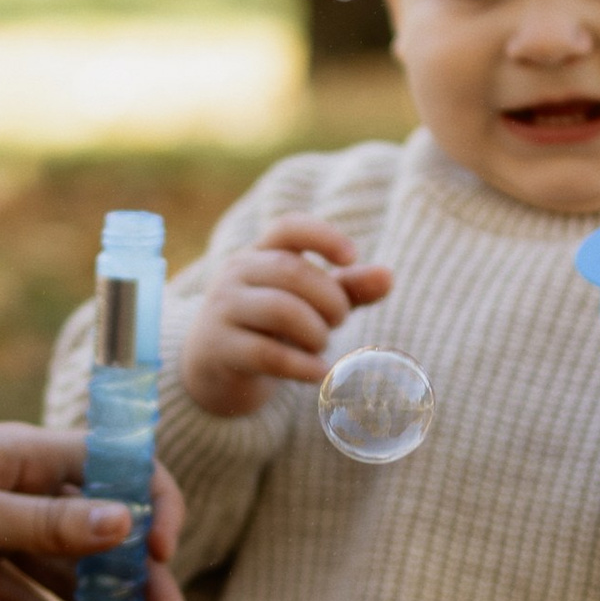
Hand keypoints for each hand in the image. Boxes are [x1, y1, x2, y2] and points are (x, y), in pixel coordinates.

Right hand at [178, 215, 394, 419]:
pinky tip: (319, 372)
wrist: (211, 371)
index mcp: (259, 254)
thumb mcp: (308, 305)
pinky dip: (302, 366)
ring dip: (316, 332)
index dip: (323, 236)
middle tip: (339, 322)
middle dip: (330, 299)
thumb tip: (388, 276)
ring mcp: (222, 310)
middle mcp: (236, 274)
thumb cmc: (268, 328)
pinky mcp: (218, 349)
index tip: (351, 258)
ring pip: (281, 310)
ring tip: (321, 345)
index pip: (288, 227)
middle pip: (292, 272)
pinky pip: (267, 354)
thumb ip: (346, 289)